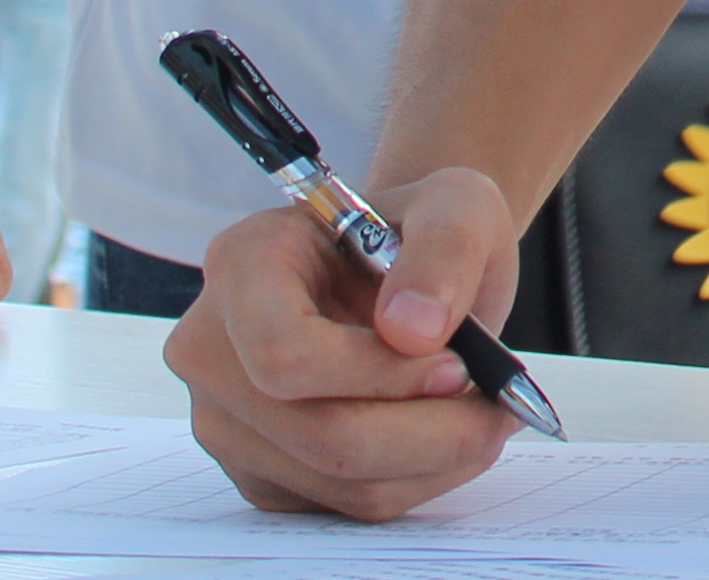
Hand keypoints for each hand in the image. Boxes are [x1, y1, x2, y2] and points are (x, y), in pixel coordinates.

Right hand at [171, 171, 528, 520]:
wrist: (409, 274)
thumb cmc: (421, 232)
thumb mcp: (457, 205)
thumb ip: (444, 249)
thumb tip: (415, 330)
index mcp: (242, 263)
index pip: (283, 353)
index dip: (377, 374)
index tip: (456, 364)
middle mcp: (213, 347)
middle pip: (317, 431)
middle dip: (427, 429)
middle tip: (495, 404)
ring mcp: (229, 419)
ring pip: (337, 479)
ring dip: (433, 458)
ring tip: (483, 413)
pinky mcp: (262, 472)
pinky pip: (344, 503)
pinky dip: (415, 478)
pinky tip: (444, 432)